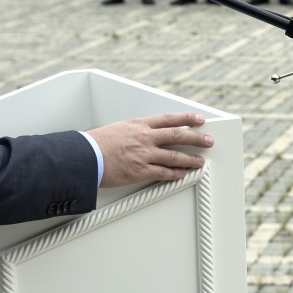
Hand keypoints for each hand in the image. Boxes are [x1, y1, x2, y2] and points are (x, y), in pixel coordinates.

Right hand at [86, 113, 214, 187]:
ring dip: (191, 159)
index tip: (199, 119)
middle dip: (197, 138)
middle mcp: (145, 137)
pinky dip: (175, 174)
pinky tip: (183, 174)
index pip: (169, 118)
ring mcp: (144, 154)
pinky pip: (163, 173)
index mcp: (139, 124)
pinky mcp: (139, 171)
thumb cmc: (95, 143)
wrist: (84, 156)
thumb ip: (134, 131)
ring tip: (201, 161)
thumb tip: (145, 134)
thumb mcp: (118, 128)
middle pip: (178, 135)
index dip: (187, 118)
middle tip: (209, 140)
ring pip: (174, 156)